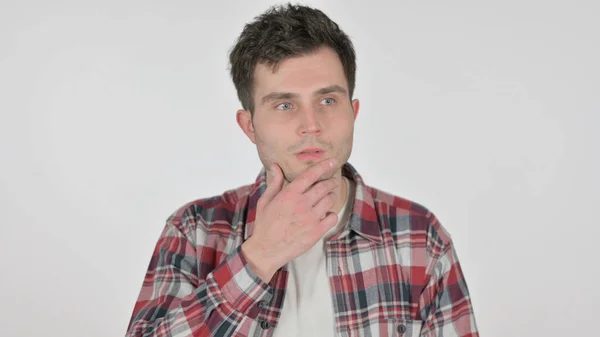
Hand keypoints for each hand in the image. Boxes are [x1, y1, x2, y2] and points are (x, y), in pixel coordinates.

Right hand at [241, 159, 338, 282]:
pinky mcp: (316, 232)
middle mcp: (301, 204)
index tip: (332, 161)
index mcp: (289, 195)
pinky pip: (332, 217)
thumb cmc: (264, 225)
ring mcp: (310, 218)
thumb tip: (276, 166)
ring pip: (330, 200)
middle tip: (333, 181)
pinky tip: (325, 214)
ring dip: (331, 197)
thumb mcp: (265, 201)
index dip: (323, 166)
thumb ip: (274, 182)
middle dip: (331, 182)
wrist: (266, 250)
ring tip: (328, 197)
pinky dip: (331, 214)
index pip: (310, 175)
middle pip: (324, 187)